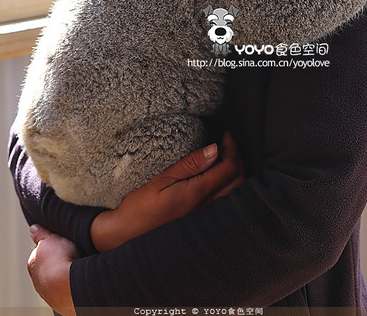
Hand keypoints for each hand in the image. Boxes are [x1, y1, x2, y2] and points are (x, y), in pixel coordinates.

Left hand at [27, 224, 77, 315]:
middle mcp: (37, 280)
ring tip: (74, 266)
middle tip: (69, 254)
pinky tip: (76, 278)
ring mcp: (47, 293)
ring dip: (63, 273)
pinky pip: (64, 289)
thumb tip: (33, 228)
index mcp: (32, 263)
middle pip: (48, 266)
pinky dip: (69, 284)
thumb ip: (41, 234)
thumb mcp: (50, 238)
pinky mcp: (59, 302)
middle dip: (57, 261)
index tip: (61, 243)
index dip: (52, 245)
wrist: (69, 285)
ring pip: (56, 279)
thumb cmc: (59, 259)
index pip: (41, 251)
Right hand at [91, 130, 243, 251]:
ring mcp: (205, 215)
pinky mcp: (201, 218)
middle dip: (238, 158)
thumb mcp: (161, 179)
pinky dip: (230, 183)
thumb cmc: (140, 206)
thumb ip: (189, 164)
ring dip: (236, 171)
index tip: (226, 133)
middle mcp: (206, 207)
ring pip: (235, 192)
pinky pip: (226, 199)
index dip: (232, 148)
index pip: (229, 169)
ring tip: (226, 154)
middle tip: (228, 141)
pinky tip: (219, 174)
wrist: (127, 233)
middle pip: (239, 181)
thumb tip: (215, 149)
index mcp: (197, 194)